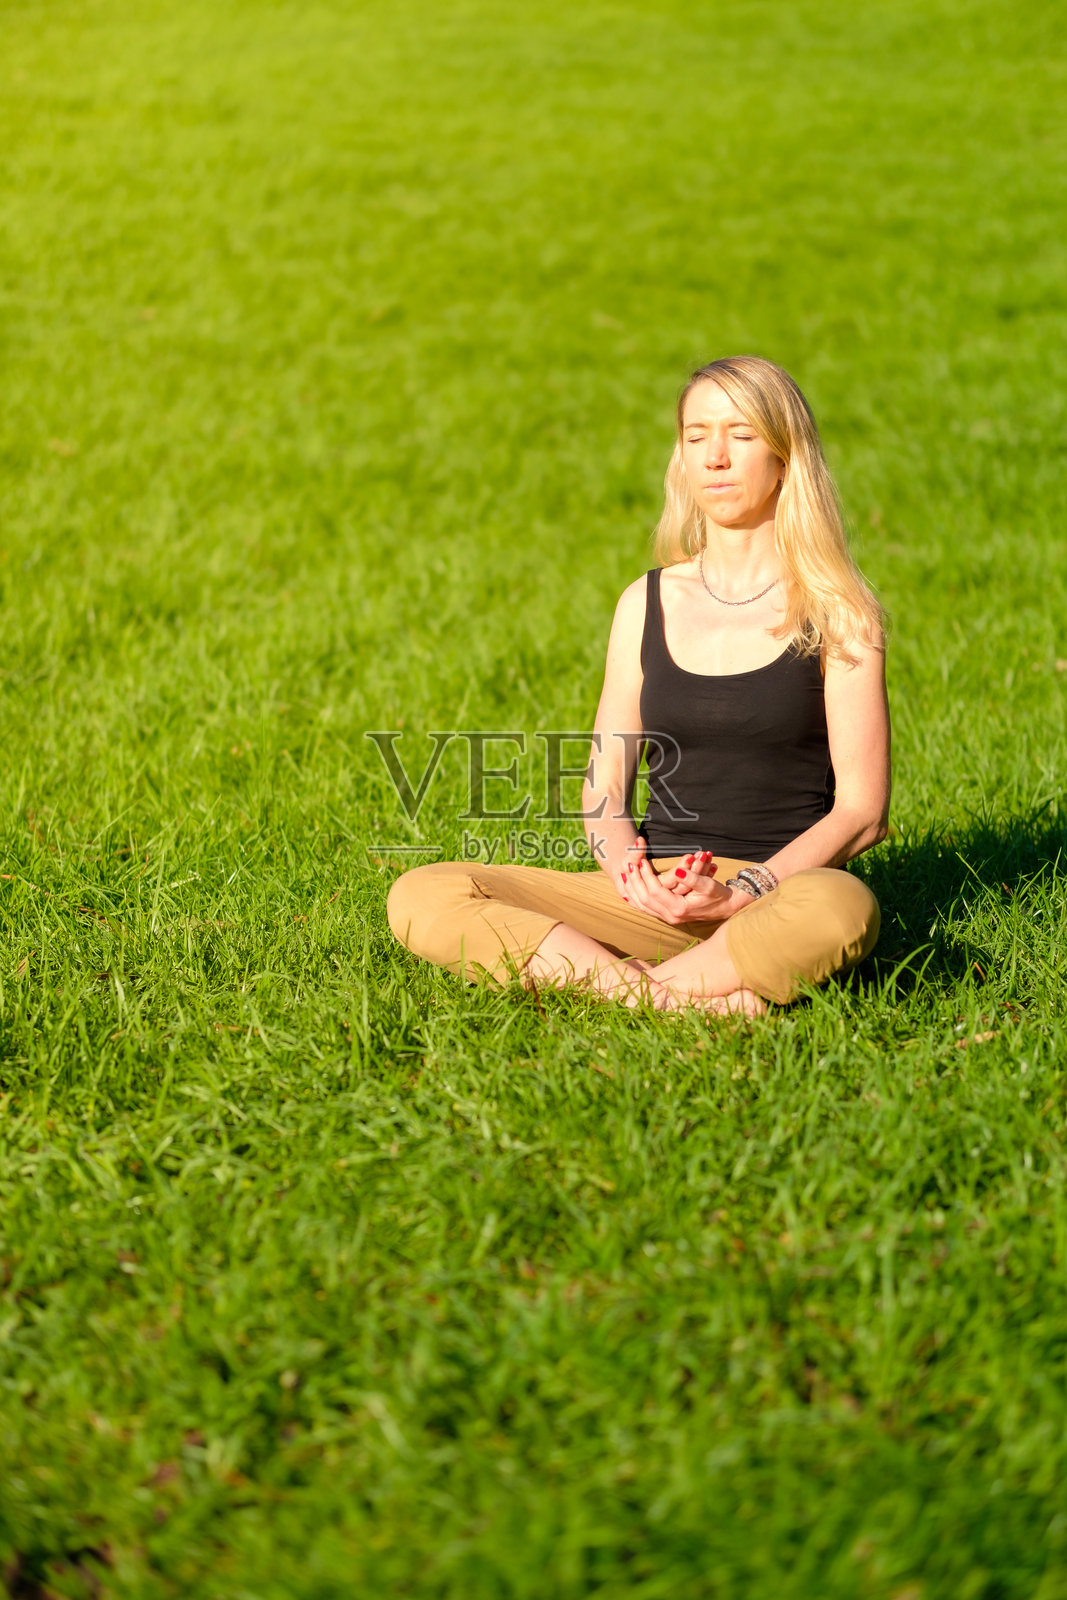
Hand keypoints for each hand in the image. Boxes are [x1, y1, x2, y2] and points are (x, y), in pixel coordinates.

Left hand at [620, 851, 739, 924]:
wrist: (726, 908)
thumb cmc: (718, 895)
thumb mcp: (708, 885)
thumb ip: (691, 878)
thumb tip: (678, 870)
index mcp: (679, 909)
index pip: (655, 892)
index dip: (647, 876)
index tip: (641, 861)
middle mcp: (670, 916)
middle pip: (644, 899)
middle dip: (635, 880)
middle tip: (628, 864)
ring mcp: (668, 917)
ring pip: (641, 905)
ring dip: (632, 889)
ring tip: (624, 873)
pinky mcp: (667, 915)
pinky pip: (645, 908)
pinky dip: (635, 898)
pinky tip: (628, 890)